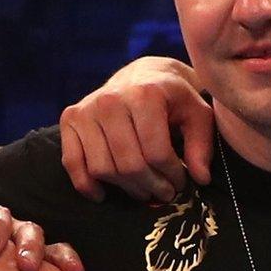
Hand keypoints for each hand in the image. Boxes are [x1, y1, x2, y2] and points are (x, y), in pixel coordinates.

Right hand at [60, 57, 211, 202]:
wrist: (140, 75)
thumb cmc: (172, 98)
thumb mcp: (197, 114)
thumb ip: (201, 144)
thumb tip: (201, 178)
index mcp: (145, 94)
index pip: (156, 152)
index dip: (172, 175)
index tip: (180, 183)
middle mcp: (110, 100)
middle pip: (129, 164)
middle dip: (151, 186)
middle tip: (163, 193)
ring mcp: (86, 110)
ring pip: (102, 168)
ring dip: (125, 189)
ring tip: (143, 191)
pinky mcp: (69, 118)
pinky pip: (72, 162)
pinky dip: (85, 184)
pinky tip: (102, 195)